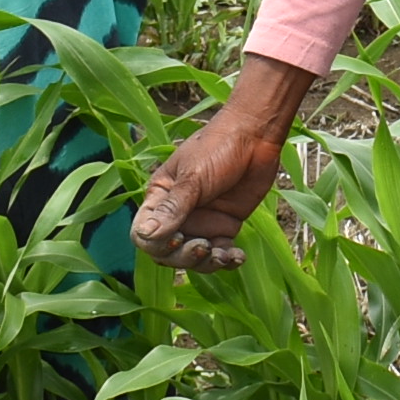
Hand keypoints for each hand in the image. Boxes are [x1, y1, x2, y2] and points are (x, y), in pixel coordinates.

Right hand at [135, 55, 314, 272]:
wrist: (256, 136)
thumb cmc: (218, 147)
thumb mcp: (193, 177)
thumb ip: (172, 207)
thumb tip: (145, 235)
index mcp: (159, 197)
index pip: (143, 234)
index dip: (157, 244)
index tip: (178, 237)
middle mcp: (176, 214)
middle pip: (167, 252)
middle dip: (184, 257)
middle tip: (204, 248)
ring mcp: (201, 222)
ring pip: (194, 258)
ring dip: (207, 263)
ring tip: (225, 254)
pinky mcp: (224, 226)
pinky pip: (219, 253)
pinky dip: (226, 259)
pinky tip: (237, 256)